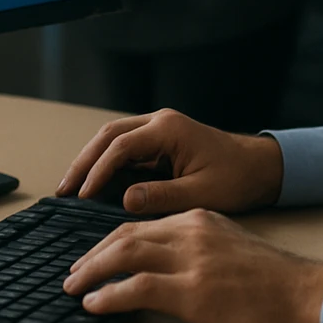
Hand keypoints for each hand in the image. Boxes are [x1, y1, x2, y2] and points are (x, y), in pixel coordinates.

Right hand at [56, 108, 283, 214]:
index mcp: (169, 129)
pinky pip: (125, 149)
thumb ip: (163, 196)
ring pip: (112, 139)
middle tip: (62, 191)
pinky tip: (93, 186)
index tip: (82, 197)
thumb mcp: (202, 194)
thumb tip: (126, 200)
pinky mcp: (159, 142)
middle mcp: (160, 122)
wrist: (260, 168)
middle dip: (83, 162)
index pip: (121, 146)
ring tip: (69, 189)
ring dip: (90, 162)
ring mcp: (159, 130)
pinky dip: (105, 165)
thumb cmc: (237, 178)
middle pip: (108, 136)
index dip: (97, 172)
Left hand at [63, 208, 322, 322]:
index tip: (92, 258)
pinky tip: (94, 304)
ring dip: (90, 271)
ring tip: (73, 287)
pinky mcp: (193, 291)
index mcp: (201, 219)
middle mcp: (193, 230)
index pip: (142, 223)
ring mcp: (192, 259)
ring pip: (124, 253)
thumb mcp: (234, 251)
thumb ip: (201, 250)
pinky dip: (108, 295)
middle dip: (92, 254)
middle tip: (72, 274)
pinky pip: (135, 287)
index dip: (110, 241)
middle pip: (125, 234)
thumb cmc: (277, 284)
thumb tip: (168, 268)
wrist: (309, 296)